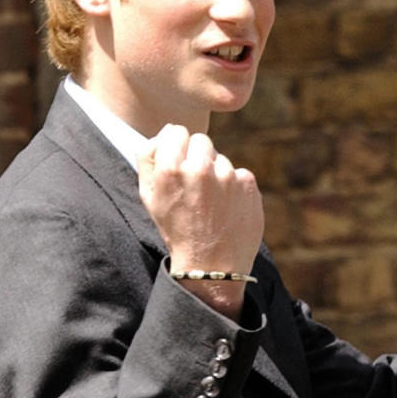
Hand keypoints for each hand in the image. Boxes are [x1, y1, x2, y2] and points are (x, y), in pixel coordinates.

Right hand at [138, 125, 262, 318]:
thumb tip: (165, 131)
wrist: (211, 265)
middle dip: (197, 157)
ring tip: (210, 204)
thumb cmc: (176, 229)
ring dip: (216, 174)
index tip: (179, 163)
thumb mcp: (149, 197)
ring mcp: (226, 175)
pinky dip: (234, 188)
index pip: (176, 131)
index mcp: (169, 169)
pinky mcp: (247, 183)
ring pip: (220, 159)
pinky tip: (226, 208)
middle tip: (195, 185)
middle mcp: (198, 167)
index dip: (176, 147)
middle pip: (200, 140)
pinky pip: (239, 174)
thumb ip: (148, 159)